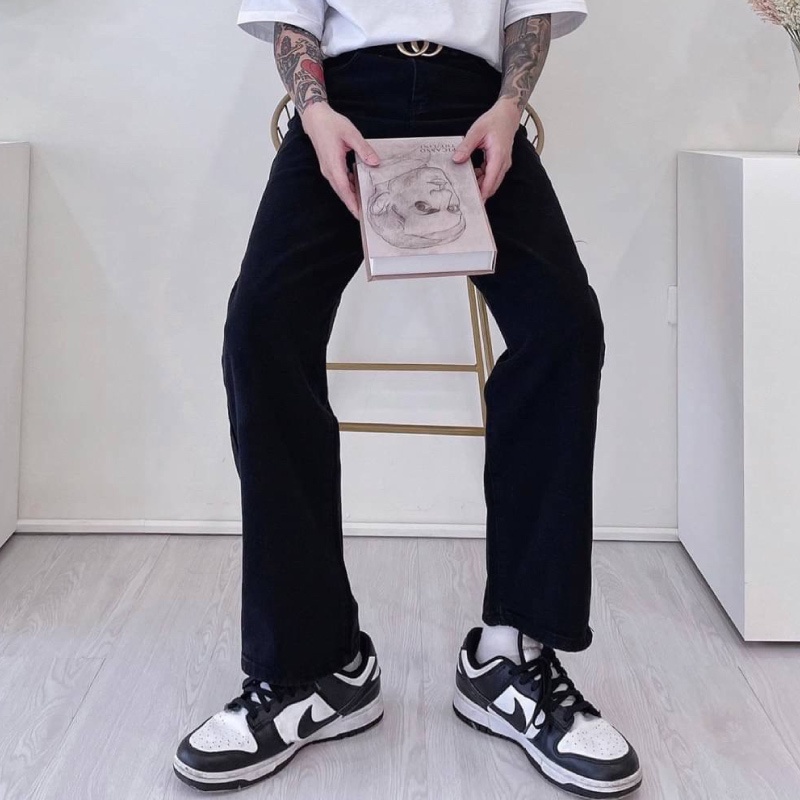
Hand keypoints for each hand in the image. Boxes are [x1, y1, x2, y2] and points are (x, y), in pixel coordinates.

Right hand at [300, 102, 379, 218]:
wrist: (315, 118)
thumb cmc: (331, 124)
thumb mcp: (351, 134)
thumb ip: (364, 149)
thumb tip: (375, 162)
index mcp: (333, 164)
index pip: (344, 189)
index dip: (352, 203)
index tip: (359, 214)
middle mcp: (329, 170)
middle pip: (342, 193)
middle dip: (353, 205)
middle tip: (366, 216)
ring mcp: (328, 170)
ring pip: (341, 188)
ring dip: (351, 196)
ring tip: (365, 204)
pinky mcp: (329, 167)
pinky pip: (340, 181)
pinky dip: (349, 187)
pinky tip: (359, 187)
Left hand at [452, 99, 520, 201]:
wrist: (507, 115)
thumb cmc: (493, 121)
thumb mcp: (476, 131)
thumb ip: (466, 146)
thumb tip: (456, 160)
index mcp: (498, 157)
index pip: (490, 182)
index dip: (481, 194)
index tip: (472, 203)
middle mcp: (503, 164)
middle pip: (491, 186)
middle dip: (480, 194)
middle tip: (464, 200)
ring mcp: (503, 165)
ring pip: (491, 183)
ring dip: (480, 186)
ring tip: (465, 187)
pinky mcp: (500, 164)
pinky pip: (491, 177)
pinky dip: (481, 179)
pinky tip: (471, 174)